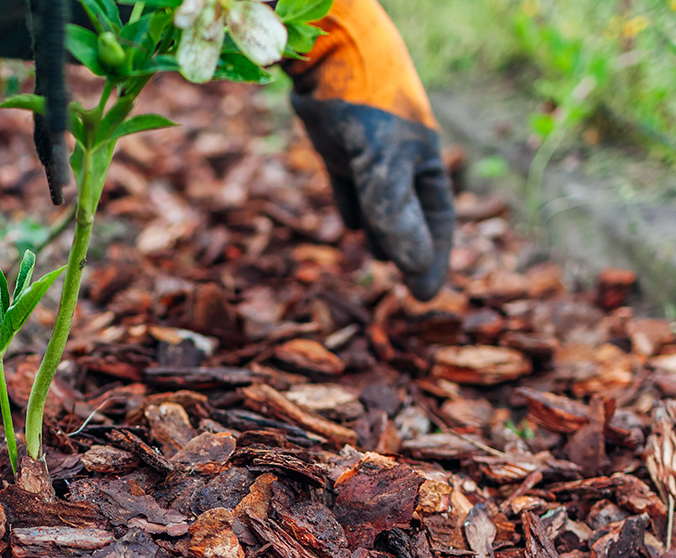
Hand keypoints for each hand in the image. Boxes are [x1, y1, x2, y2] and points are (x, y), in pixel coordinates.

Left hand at [287, 0, 454, 300]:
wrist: (327, 53)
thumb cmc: (365, 106)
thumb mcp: (383, 167)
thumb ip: (396, 217)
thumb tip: (413, 268)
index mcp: (426, 164)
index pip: (438, 224)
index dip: (432, 261)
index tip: (422, 296)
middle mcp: (402, 162)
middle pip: (411, 218)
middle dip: (409, 251)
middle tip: (404, 289)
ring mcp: (371, 155)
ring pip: (381, 206)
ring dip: (381, 233)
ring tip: (378, 258)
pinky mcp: (341, 148)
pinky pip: (352, 186)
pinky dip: (354, 207)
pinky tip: (351, 227)